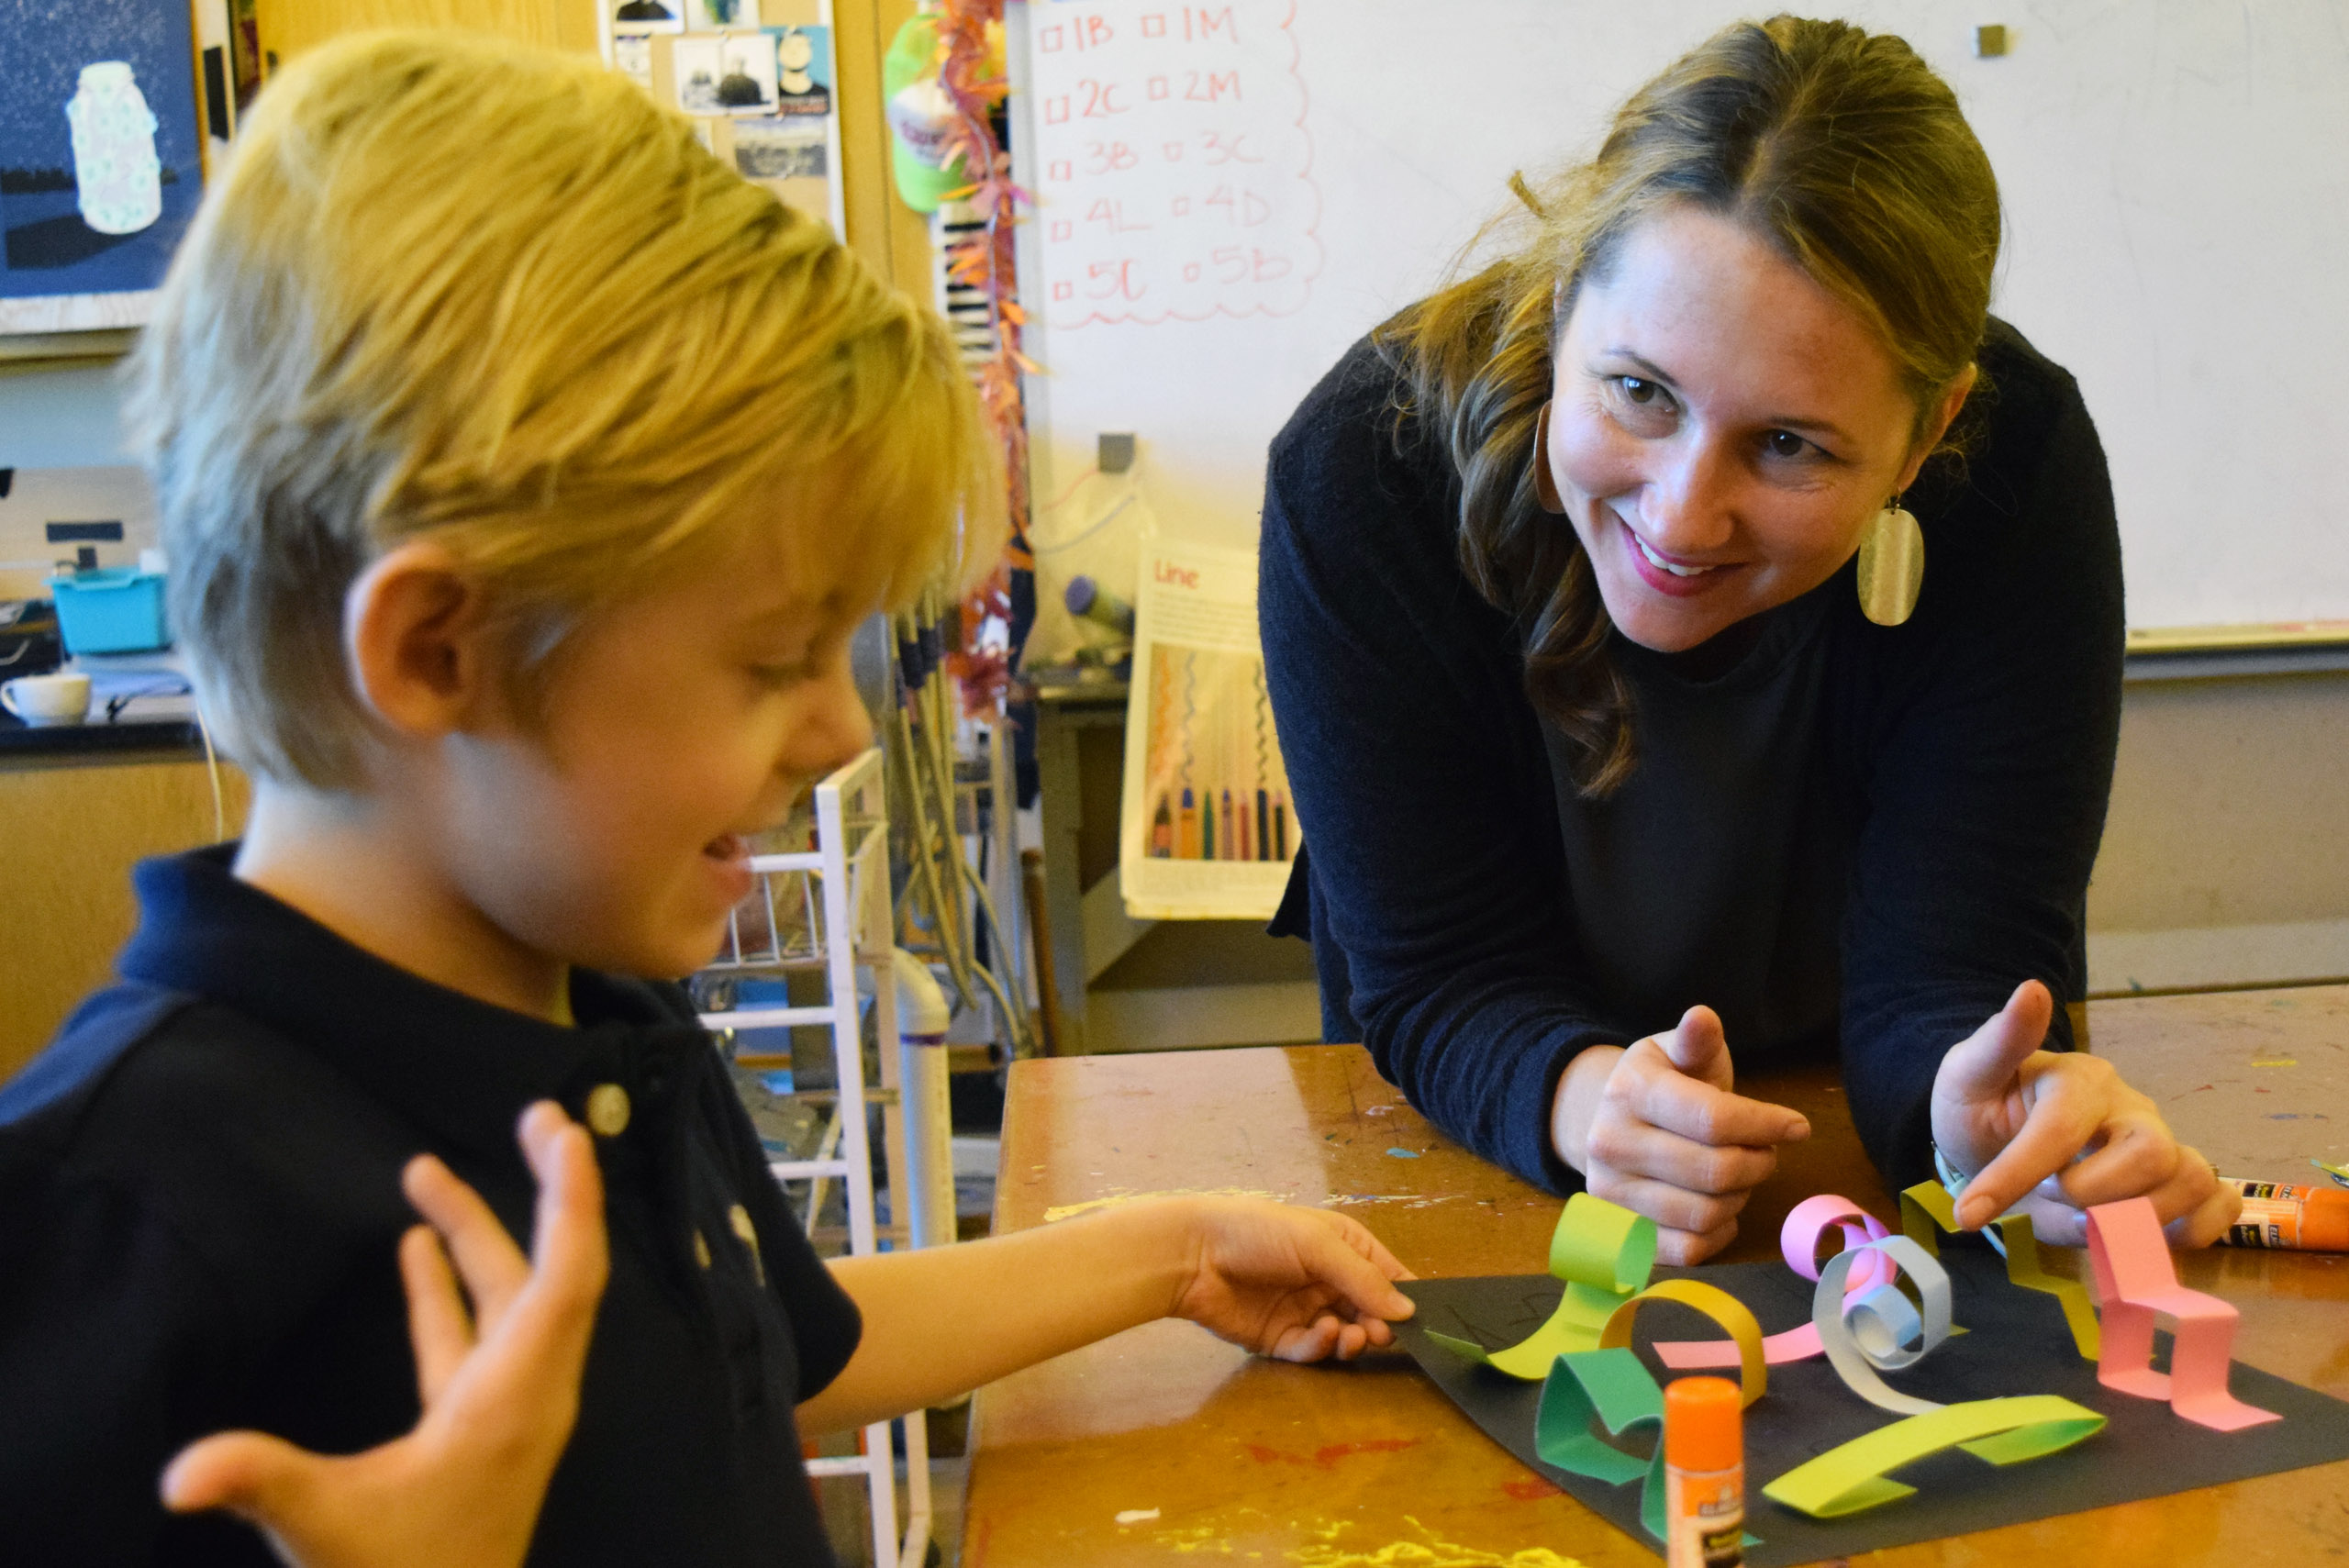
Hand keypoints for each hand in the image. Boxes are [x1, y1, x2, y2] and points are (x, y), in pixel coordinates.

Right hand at [161, 1102, 609, 1567]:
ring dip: (471, 1236)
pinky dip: (448, 1290)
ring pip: (503, 1300)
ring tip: (423, 1169)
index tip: (565, 1135)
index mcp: (516, 1397)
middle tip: (539, 1116)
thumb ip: (262, 1484)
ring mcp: (504, 1410)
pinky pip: (471, 1338)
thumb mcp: (329, 1527)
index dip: (571, 1201)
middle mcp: (527, 1392)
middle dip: (545, 1192)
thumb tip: (181, 1471)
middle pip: (550, 1268)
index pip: (565, 1275)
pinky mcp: (473, 1430)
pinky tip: (415, 1248)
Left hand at [1165, 1197, 1415, 1361]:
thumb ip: (1364, 1279)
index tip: (1422, 1323)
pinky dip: (1321, 1348)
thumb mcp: (1319, 1245)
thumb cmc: (1258, 1233)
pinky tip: (1321, 1335)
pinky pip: (1312, 1351)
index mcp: (1344, 1247)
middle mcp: (1328, 1280)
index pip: (1389, 1276)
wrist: (1193, 1256)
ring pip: (1344, 1336)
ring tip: (1349, 1336)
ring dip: (1352, 1340)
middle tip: (1377, 1335)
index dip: (1405, 1299)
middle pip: (1370, 1313)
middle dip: (1378, 1326)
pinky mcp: (1280, 1339)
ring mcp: (1304, 1311)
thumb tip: (1408, 1312)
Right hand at [1550, 1006, 1811, 1264]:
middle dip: (1758, 1162)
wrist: (1607, 1123)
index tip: (1797, 1126)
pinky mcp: (1620, 1232)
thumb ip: (1697, 1041)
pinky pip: (1688, 1249)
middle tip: (1765, 1151)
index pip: (1713, 1119)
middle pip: (1715, 1171)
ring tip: (1739, 1174)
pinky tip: (1720, 1209)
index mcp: (1629, 1091)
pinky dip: (1718, 1233)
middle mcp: (1609, 1143)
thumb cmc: (1662, 1084)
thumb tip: (1702, 1017)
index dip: (1766, 1125)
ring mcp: (1610, 1192)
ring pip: (1706, 1213)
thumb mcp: (1677, 1053)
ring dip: (1740, 1197)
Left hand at [1931, 980, 2237, 1246]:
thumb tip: (2032, 990)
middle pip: (2151, 1154)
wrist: (1993, 1149)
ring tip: (2087, 1220)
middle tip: (2050, 1196)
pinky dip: (2197, 1229)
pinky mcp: (2177, 1186)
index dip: (2016, 1175)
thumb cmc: (1982, 1111)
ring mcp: (2163, 1147)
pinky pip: (2219, 1205)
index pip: (2061, 1130)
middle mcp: (2132, 1109)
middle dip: (2093, 1193)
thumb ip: (2000, 1041)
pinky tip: (2145, 1238)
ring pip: (2192, 1182)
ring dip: (2136, 1219)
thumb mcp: (1969, 1075)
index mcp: (2082, 1079)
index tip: (1969, 1213)